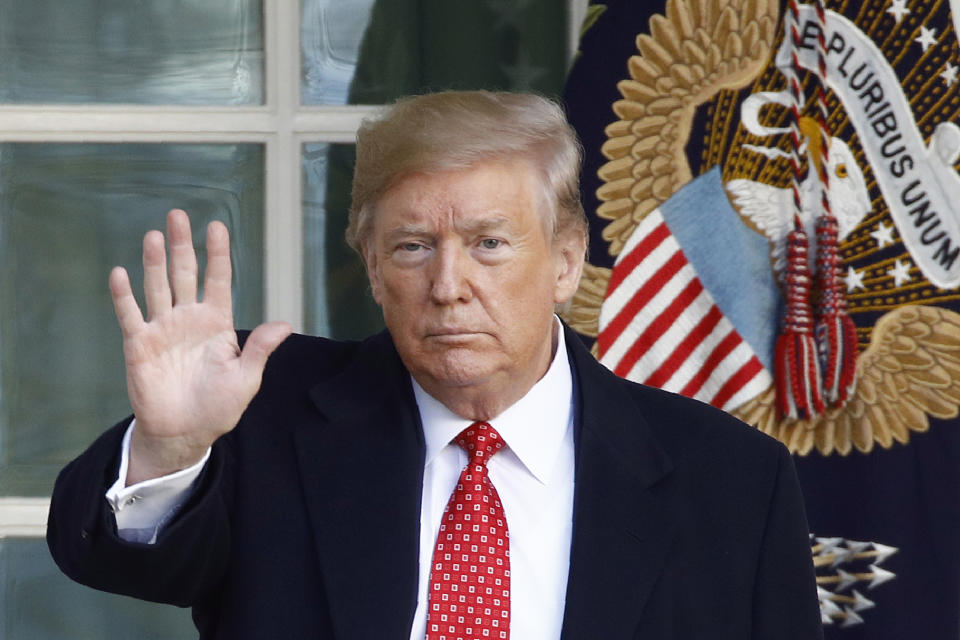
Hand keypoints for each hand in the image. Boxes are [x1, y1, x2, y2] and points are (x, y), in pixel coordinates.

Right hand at [110, 210, 291, 484]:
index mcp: (217, 323)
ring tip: (155, 236)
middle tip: (177, 215)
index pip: (218, 280)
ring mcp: (163, 329)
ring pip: (158, 288)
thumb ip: (260, 350)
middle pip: (185, 274)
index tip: (217, 226)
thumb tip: (285, 325)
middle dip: (182, 246)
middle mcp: (188, 319)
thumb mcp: (246, 378)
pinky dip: (124, 296)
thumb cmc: (219, 406)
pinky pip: (131, 316)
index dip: (217, 254)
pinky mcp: (140, 346)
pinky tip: (120, 274)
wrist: (186, 432)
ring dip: (155, 263)